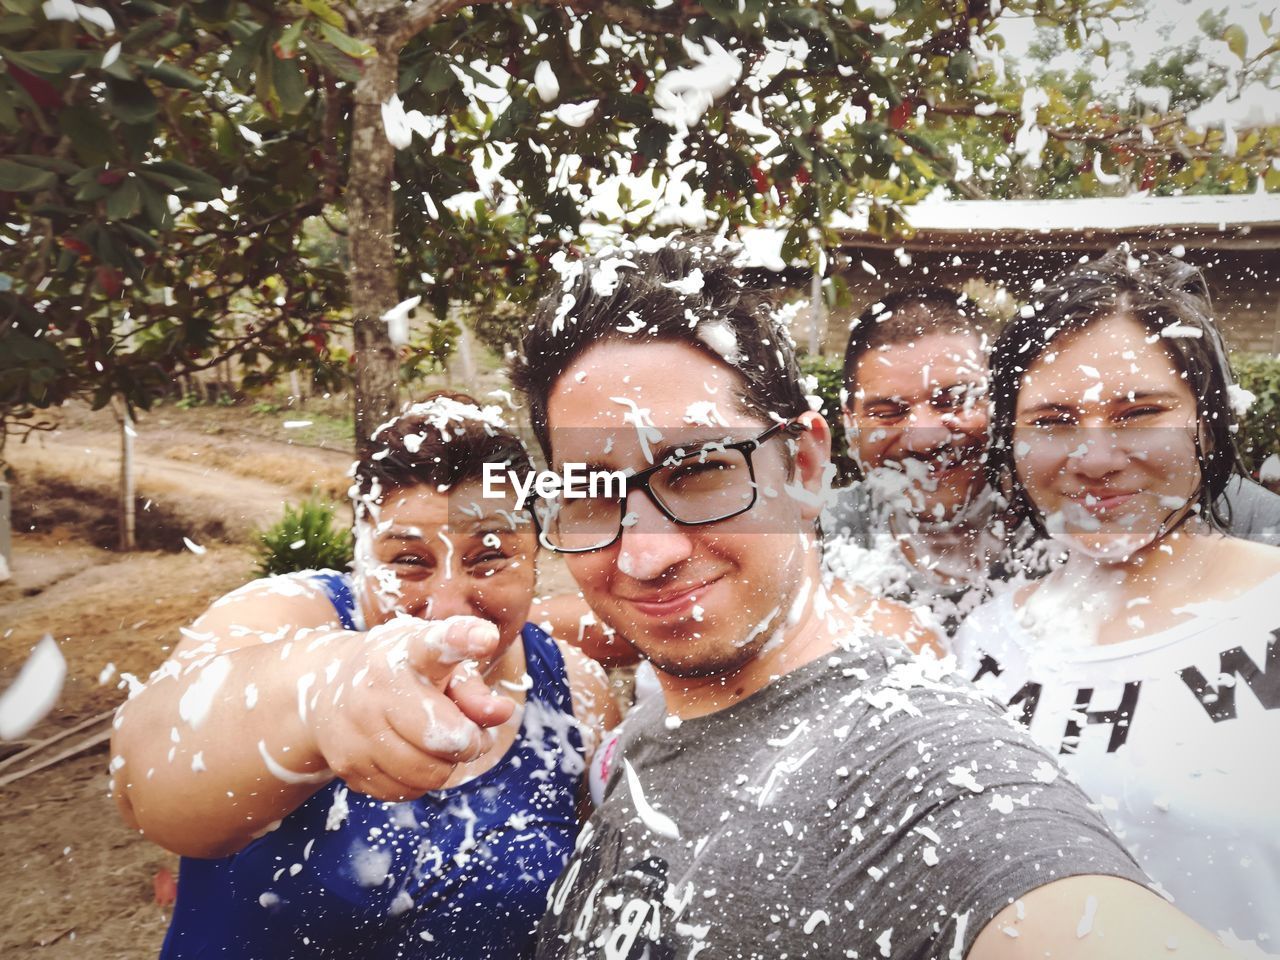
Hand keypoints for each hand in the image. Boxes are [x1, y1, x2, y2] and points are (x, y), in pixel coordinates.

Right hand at [307, 615, 515, 799]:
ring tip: (438, 743)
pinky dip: (417, 781)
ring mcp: (356, 731)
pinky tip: (408, 755)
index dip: (463, 640)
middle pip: (444, 736)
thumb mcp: (436, 665)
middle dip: (468, 742)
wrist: (323, 690)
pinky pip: (403, 791)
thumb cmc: (400, 674)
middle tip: (469, 732)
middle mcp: (375, 690)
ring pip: (427, 773)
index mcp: (406, 653)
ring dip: (444, 765)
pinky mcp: (346, 767)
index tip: (485, 637)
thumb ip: (474, 688)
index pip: (437, 646)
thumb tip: (503, 713)